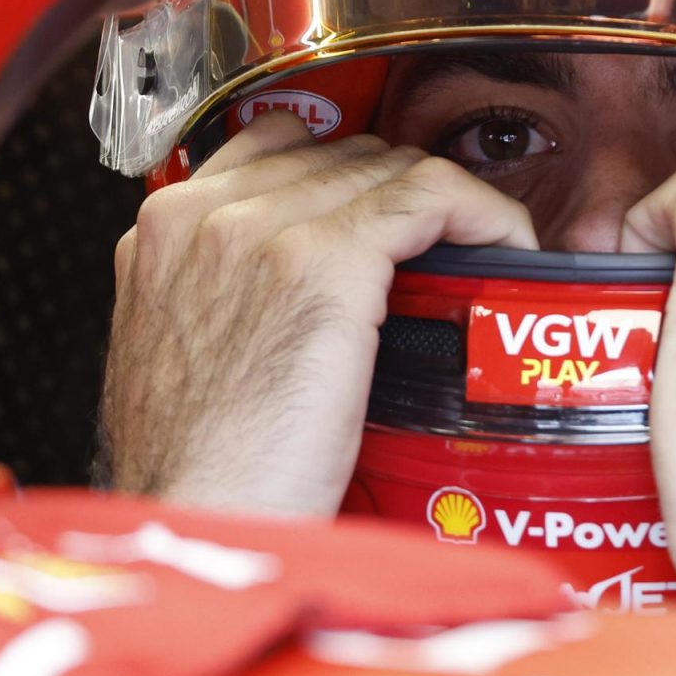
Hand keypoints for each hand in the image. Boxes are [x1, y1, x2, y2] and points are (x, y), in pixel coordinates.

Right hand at [101, 112, 536, 515]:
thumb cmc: (200, 476)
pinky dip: (484, 212)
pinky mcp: (325, 260)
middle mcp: (206, 211)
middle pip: (342, 157)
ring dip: (448, 207)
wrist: (199, 525)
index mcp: (166, 230)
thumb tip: (298, 303)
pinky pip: (431, 195)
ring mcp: (262, 228)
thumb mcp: (188, 365)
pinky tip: (509, 246)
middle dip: (403, 197)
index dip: (352, 183)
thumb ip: (229, 306)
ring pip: (389, 169)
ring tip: (485, 255)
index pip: (279, 150)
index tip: (394, 224)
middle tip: (451, 249)